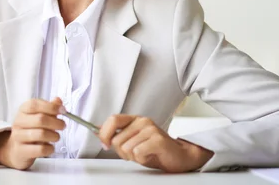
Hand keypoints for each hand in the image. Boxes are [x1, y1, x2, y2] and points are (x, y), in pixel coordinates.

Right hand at [0, 97, 64, 169]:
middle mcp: (18, 122)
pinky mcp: (21, 151)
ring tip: (56, 137)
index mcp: (23, 110)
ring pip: (41, 134)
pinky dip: (50, 149)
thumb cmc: (31, 129)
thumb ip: (50, 107)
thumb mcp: (39, 115)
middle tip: (63, 125)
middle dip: (56, 122)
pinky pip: (40, 149)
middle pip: (40, 119)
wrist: (17, 150)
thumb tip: (58, 101)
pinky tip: (50, 147)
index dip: (51, 107)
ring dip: (54, 136)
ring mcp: (18, 137)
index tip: (63, 110)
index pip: (34, 105)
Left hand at [97, 115, 213, 172]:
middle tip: (134, 153)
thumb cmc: (155, 150)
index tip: (105, 144)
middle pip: (116, 139)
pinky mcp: (158, 140)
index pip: (112, 120)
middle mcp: (142, 121)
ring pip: (126, 148)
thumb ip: (118, 136)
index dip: (104, 134)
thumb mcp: (133, 141)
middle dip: (121, 152)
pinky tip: (150, 156)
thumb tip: (99, 134)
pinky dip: (141, 159)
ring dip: (133, 157)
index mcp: (135, 119)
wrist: (180, 156)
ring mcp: (151, 129)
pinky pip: (137, 153)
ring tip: (145, 154)